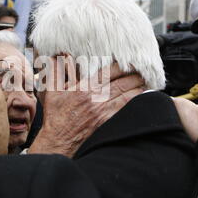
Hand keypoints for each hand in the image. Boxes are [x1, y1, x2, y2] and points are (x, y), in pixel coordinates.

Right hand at [29, 55, 144, 156]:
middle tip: (143, 69)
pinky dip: (135, 102)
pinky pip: (126, 109)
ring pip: (128, 95)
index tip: (129, 61)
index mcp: (84, 88)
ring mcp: (103, 111)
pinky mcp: (107, 122)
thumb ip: (55, 72)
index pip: (109, 72)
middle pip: (122, 82)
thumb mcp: (51, 92)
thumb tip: (55, 57)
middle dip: (135, 75)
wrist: (59, 140)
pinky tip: (141, 98)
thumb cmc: (55, 117)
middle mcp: (96, 98)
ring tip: (146, 81)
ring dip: (138, 87)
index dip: (121, 65)